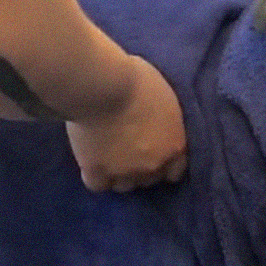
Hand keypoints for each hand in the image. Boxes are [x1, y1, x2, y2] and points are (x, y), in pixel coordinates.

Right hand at [65, 56, 186, 191]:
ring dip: (118, 174)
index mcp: (174, 147)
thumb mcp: (165, 99)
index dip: (164, 164)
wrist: (104, 87)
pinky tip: (91, 160)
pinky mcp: (98, 172)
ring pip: (124, 186)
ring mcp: (125, 173)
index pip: (175, 171)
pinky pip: (97, 185)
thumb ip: (164, 121)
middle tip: (127, 150)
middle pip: (149, 180)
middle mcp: (153, 166)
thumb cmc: (137, 80)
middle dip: (140, 168)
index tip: (153, 153)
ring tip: (107, 155)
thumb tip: (157, 122)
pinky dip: (95, 175)